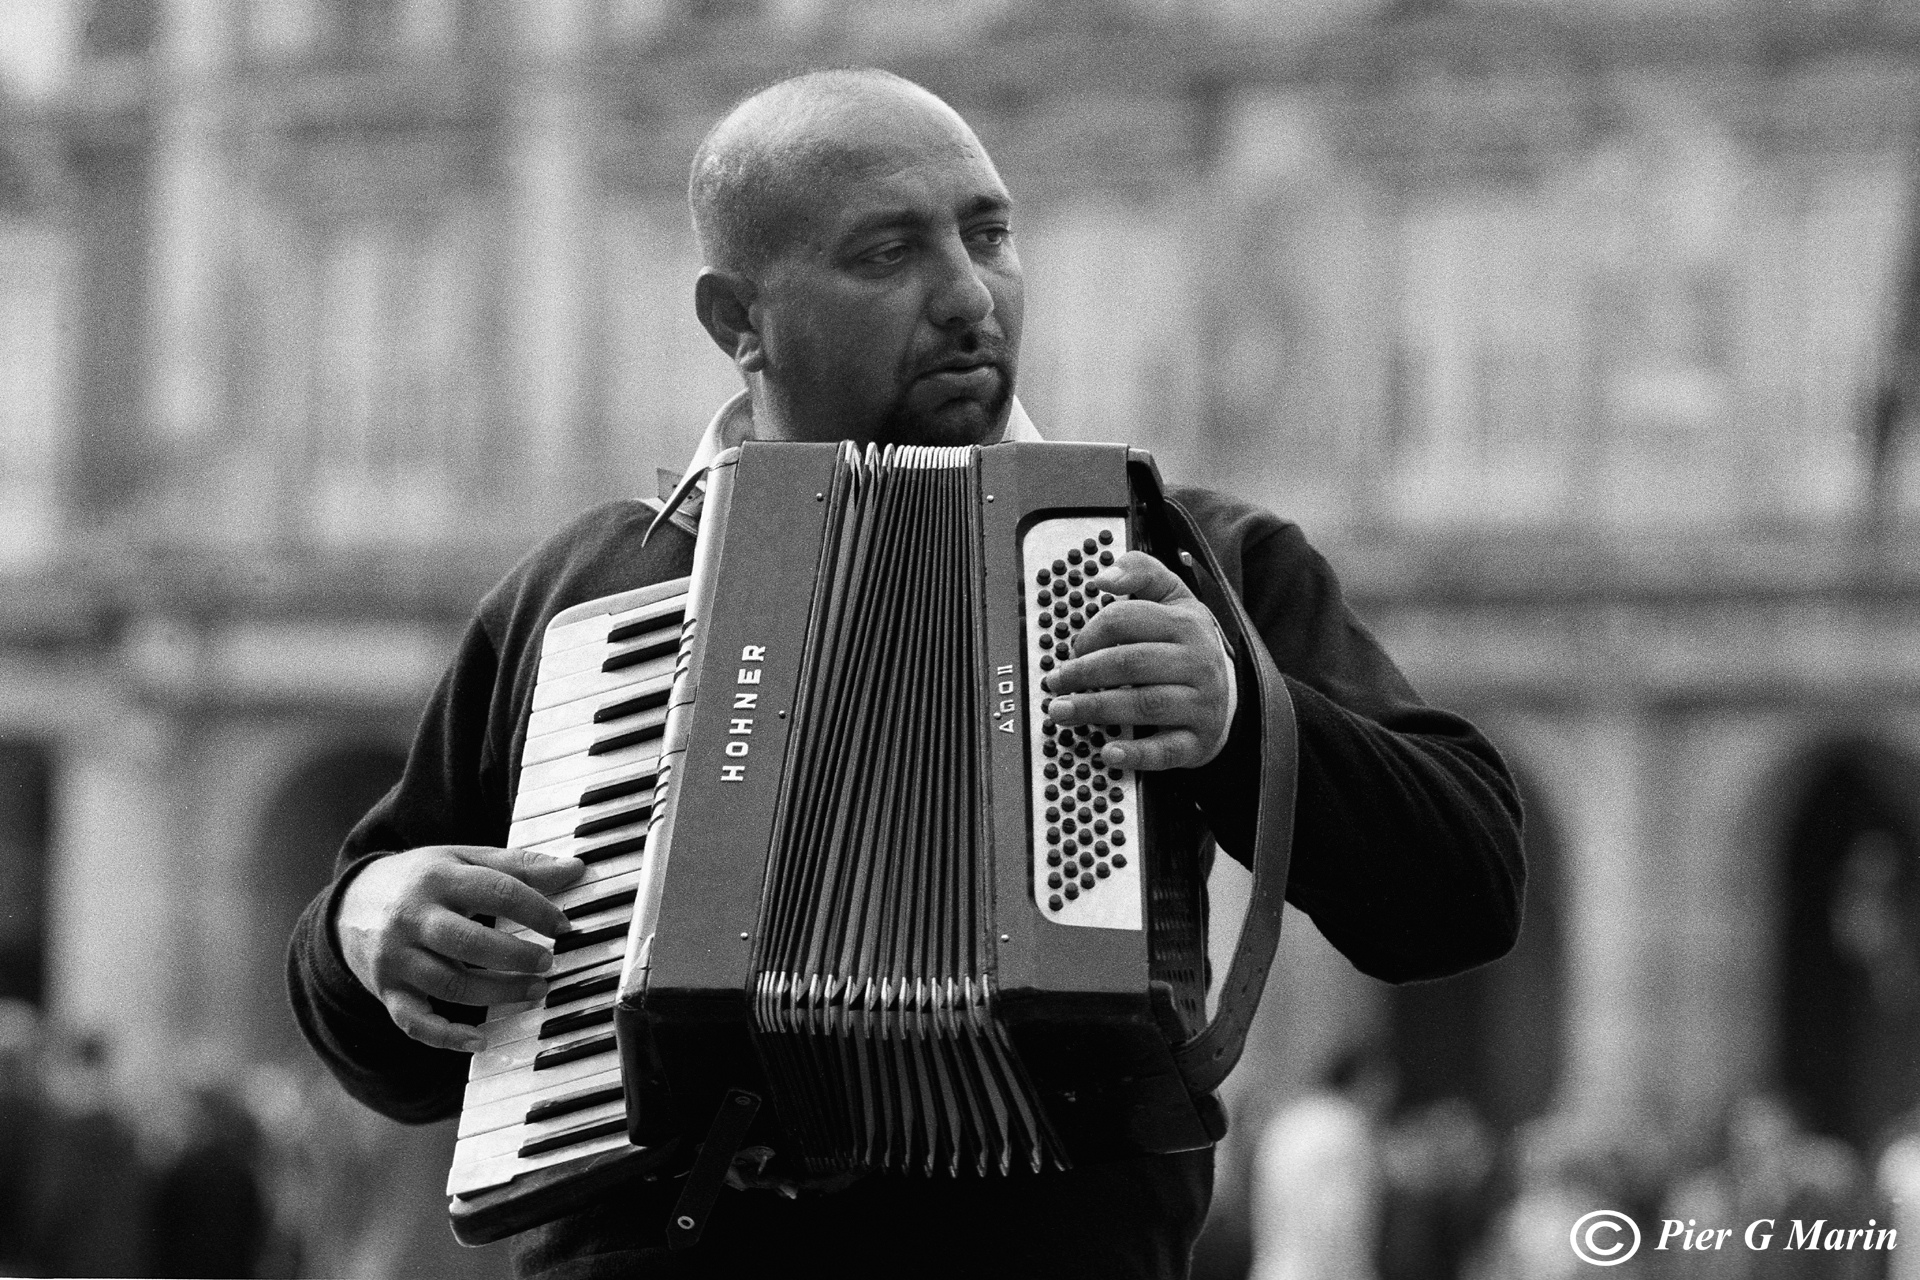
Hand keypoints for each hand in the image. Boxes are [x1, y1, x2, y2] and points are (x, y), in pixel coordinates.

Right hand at [335, 845, 585, 1051]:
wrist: (351, 903)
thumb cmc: (422, 879)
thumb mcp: (464, 859)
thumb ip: (519, 865)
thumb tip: (574, 870)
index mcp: (437, 877)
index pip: (496, 891)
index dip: (536, 909)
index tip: (563, 926)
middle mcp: (412, 918)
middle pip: (470, 942)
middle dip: (516, 957)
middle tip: (549, 963)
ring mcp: (396, 958)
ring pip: (450, 985)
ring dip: (498, 994)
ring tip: (536, 992)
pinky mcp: (387, 992)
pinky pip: (415, 1022)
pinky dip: (448, 1036)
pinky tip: (481, 1039)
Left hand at [1042, 550, 1234, 770]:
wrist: (1230, 694)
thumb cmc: (1186, 645)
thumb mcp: (1172, 598)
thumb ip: (1140, 574)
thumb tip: (1102, 577)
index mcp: (1186, 624)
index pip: (1127, 621)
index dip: (1090, 634)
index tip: (1072, 649)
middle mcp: (1197, 662)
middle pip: (1131, 663)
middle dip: (1084, 673)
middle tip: (1055, 683)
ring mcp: (1200, 704)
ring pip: (1144, 705)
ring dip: (1096, 709)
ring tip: (1062, 712)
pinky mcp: (1198, 741)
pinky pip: (1165, 750)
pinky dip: (1135, 753)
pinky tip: (1108, 752)